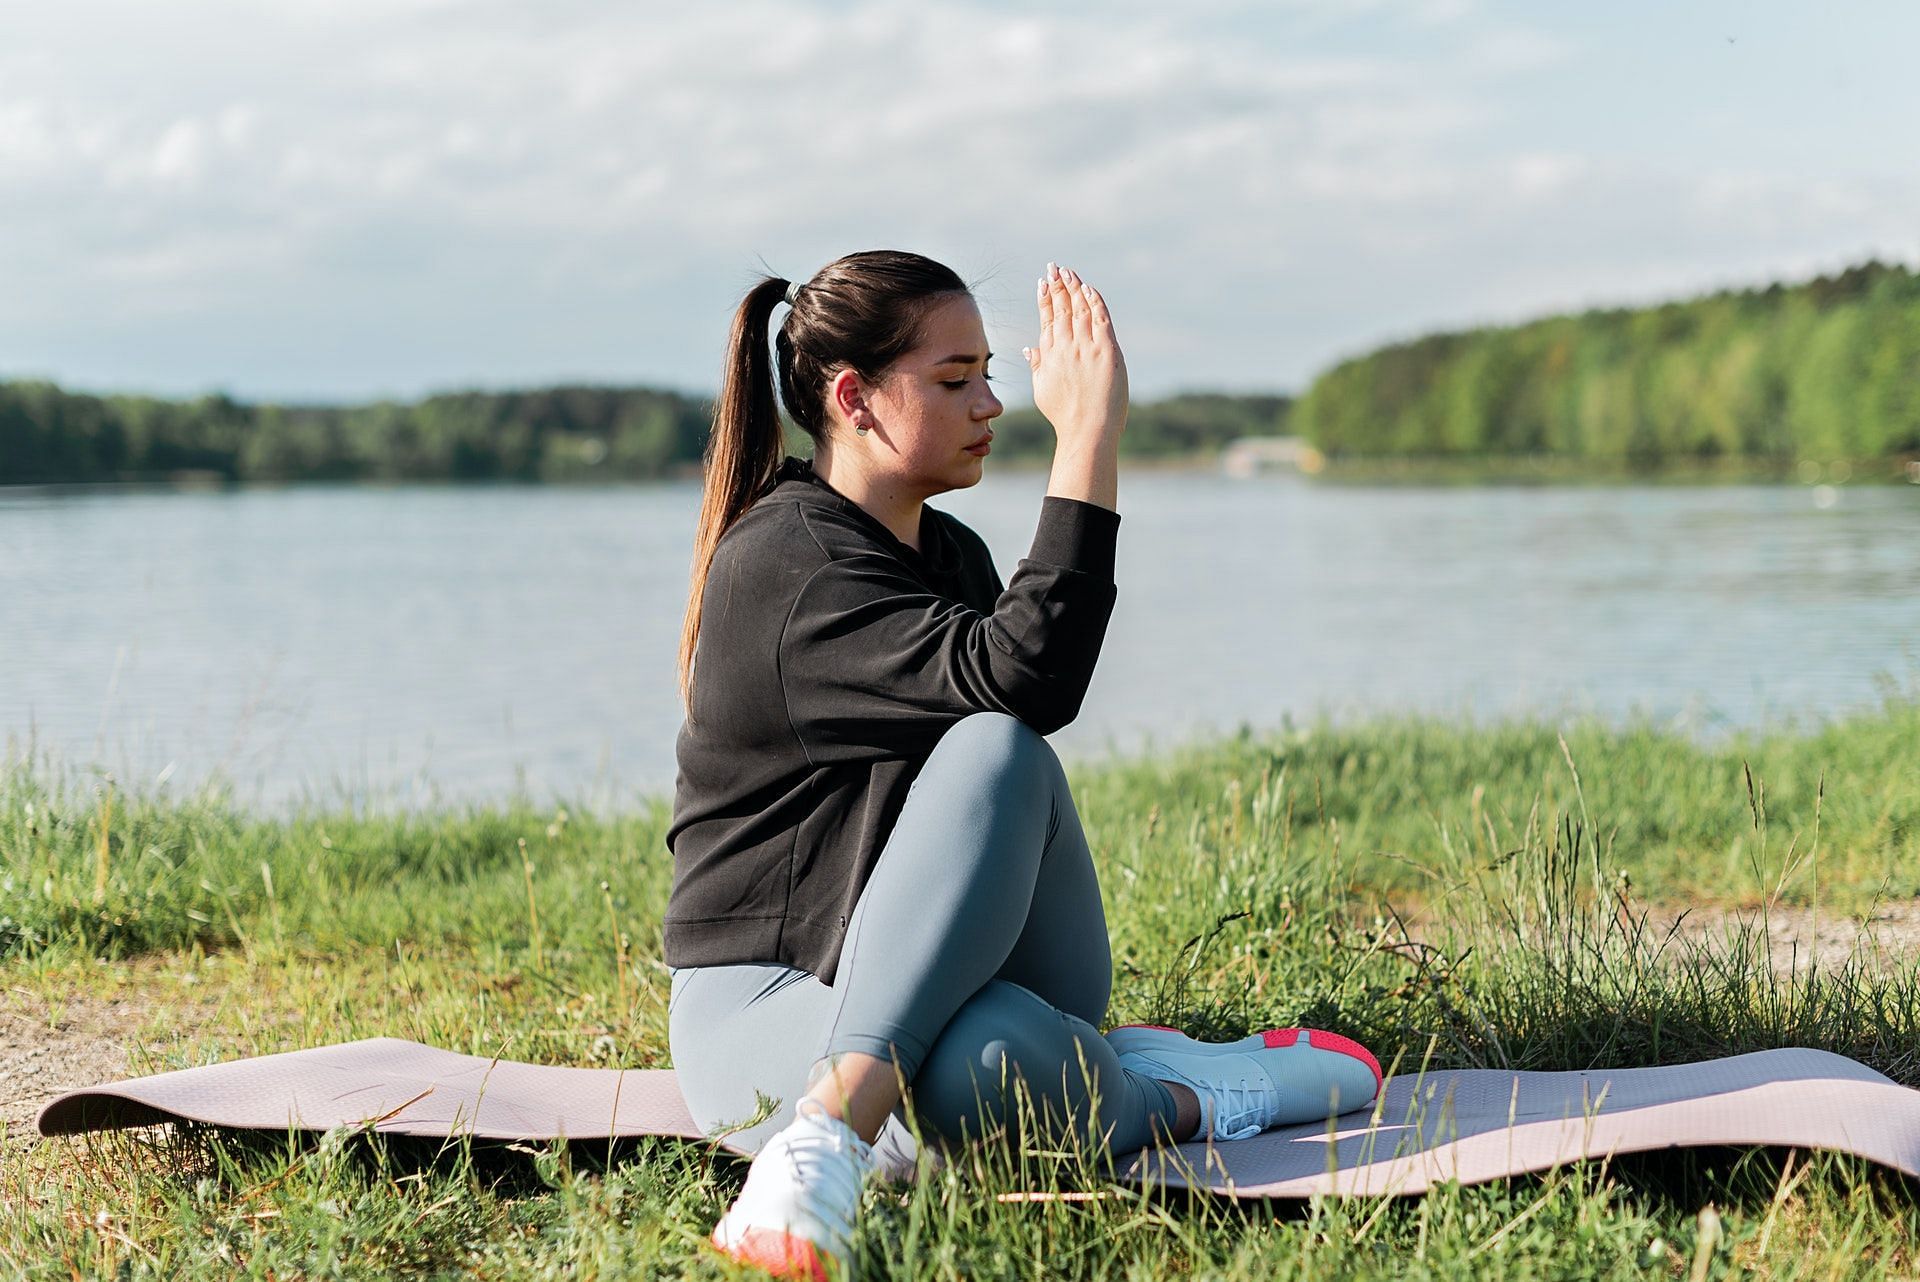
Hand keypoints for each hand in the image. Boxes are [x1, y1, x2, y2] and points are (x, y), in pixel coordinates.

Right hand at [1024, 263, 1127, 449]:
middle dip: (1057, 286)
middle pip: (1061, 309)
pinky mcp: (1106, 351)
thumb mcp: (1043, 390)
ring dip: (1074, 288)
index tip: (1042, 282)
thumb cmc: (1065, 416)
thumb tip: (1029, 348)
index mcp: (1049, 356)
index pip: (1046, 319)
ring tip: (1069, 273)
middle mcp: (1065, 348)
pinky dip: (1094, 302)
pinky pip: (1100, 319)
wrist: (1086, 431)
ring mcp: (1086, 348)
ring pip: (1079, 309)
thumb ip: (1037, 365)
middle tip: (1054, 267)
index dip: (1044, 299)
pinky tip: (1089, 289)